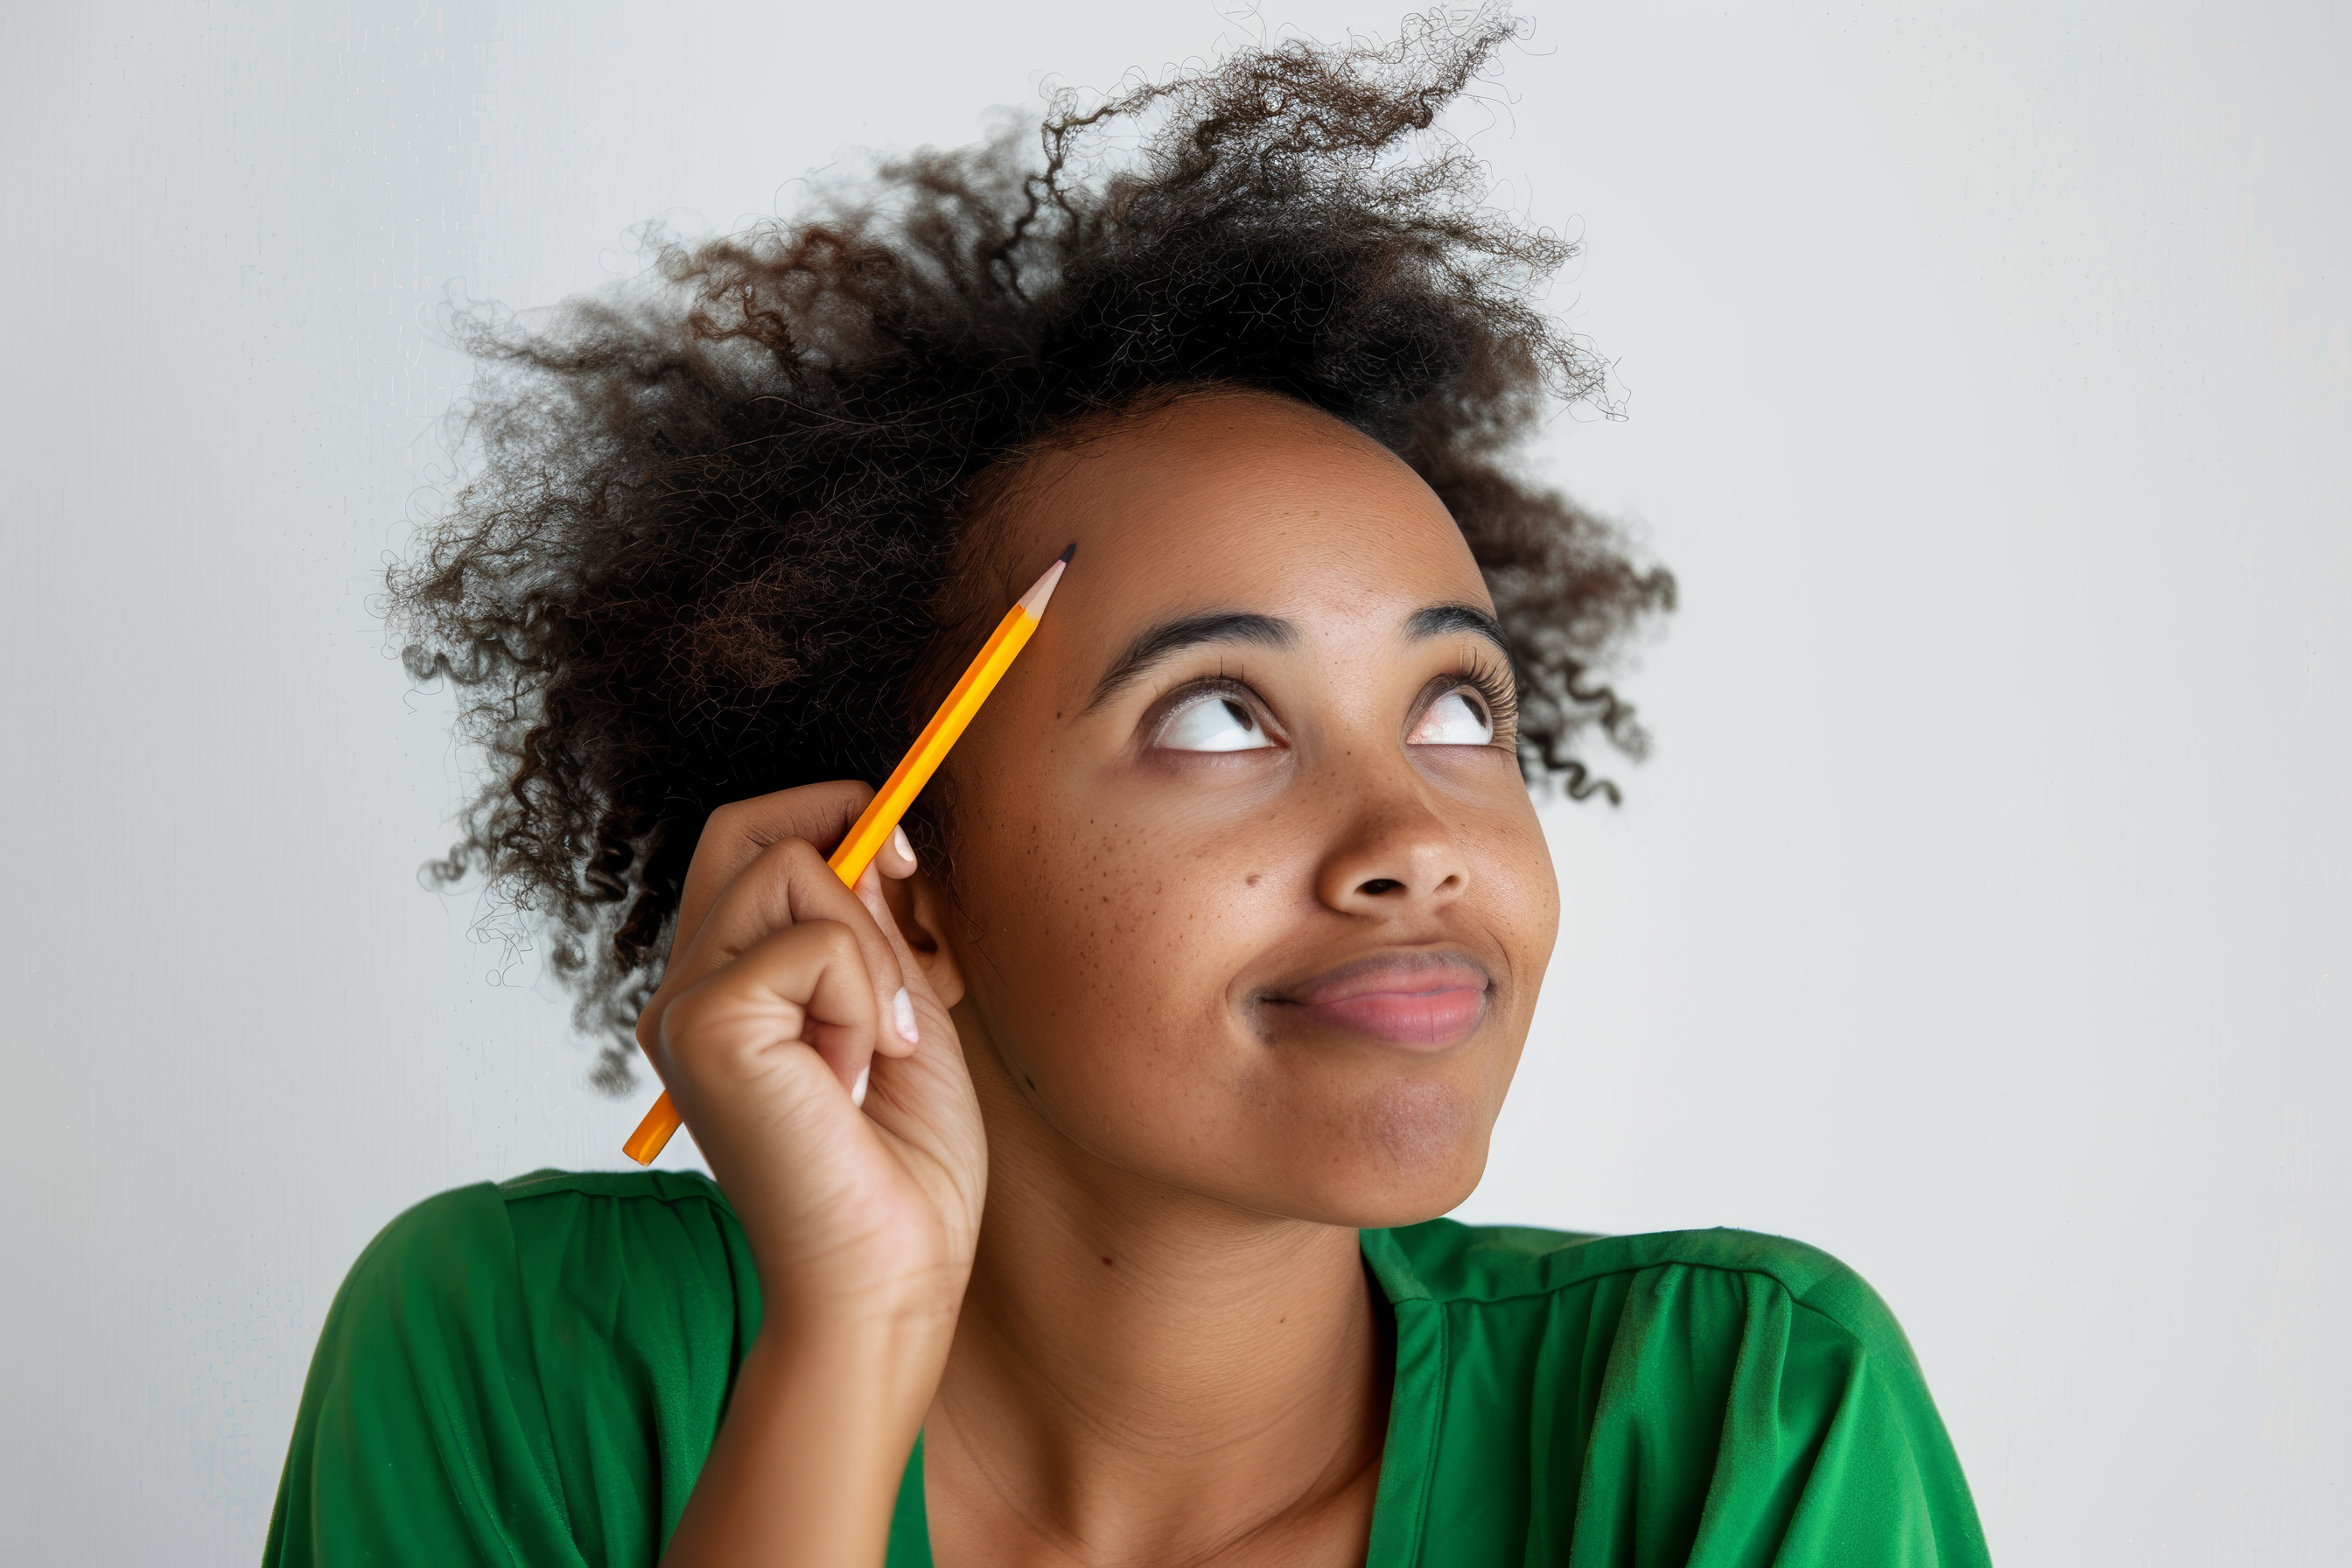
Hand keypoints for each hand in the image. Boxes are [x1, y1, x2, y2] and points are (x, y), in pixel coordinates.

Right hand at [636, 782, 983, 1328]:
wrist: (891, 1279)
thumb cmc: (905, 1172)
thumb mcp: (904, 1017)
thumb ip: (870, 933)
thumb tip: (866, 845)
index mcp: (727, 995)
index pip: (744, 845)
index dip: (827, 820)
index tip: (903, 863)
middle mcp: (687, 995)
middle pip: (745, 830)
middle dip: (847, 844)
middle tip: (910, 908)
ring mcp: (684, 1009)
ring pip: (792, 871)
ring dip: (873, 954)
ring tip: (879, 1049)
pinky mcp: (704, 1026)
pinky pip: (816, 941)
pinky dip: (868, 999)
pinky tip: (858, 1079)